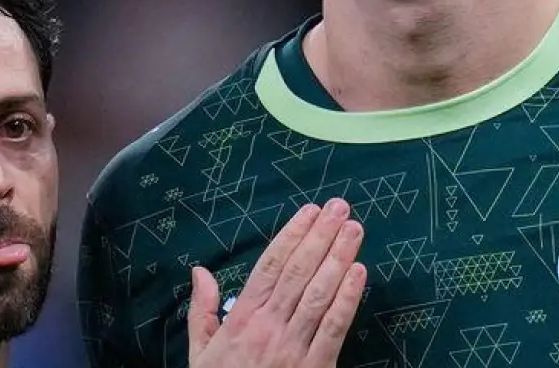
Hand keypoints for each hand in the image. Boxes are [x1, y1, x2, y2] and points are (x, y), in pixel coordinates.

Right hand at [189, 198, 365, 367]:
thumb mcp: (200, 352)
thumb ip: (201, 310)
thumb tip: (200, 271)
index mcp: (241, 319)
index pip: (270, 267)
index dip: (292, 236)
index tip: (309, 212)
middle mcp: (269, 326)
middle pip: (298, 272)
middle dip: (320, 237)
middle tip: (339, 207)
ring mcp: (295, 347)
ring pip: (318, 294)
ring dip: (338, 258)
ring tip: (353, 229)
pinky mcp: (316, 367)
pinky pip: (334, 328)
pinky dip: (347, 299)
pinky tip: (359, 274)